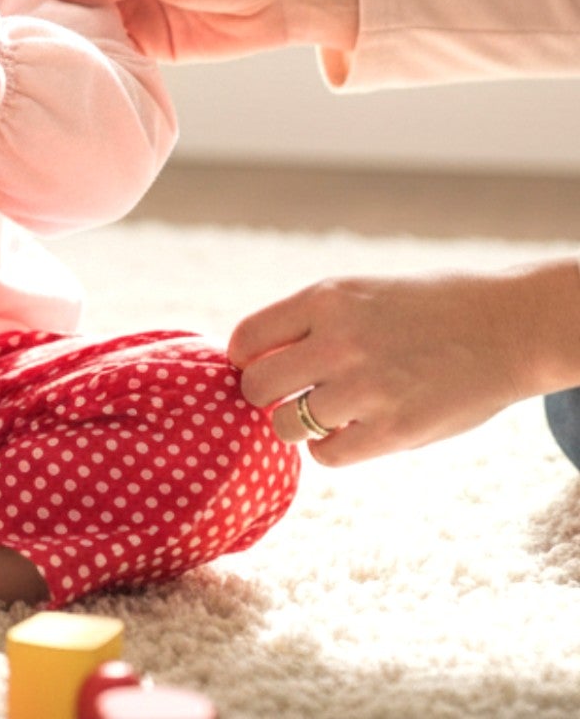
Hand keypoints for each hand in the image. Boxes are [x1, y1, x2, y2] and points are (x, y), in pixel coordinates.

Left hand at [227, 265, 573, 465]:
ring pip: (287, 425)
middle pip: (257, 386)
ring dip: (298, 425)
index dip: (244, 360)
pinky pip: (327, 455)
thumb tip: (251, 362)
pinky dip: (330, 450)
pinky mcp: (394, 430)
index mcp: (326, 299)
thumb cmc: (426, 310)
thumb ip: (309, 324)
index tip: (254, 368)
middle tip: (283, 397)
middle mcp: (338, 341)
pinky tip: (351, 432)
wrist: (506, 328)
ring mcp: (366, 388)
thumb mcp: (359, 295)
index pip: (247, 338)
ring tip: (325, 413)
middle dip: (263, 396)